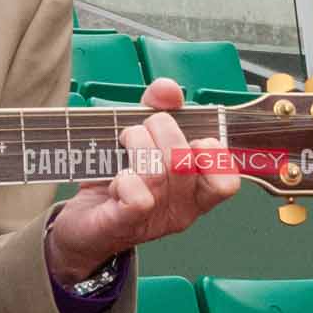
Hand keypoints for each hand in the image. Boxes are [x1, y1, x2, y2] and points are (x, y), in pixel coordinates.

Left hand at [46, 77, 237, 283]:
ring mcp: (155, 219)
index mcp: (195, 189)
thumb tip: (168, 88)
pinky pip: (138, 198)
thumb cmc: (117, 178)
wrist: (84, 223)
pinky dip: (125, 178)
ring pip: (158, 172)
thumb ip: (156, 109)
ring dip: (135, 143)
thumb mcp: (141, 139)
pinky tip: (115, 176)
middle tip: (137, 130)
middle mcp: (182, 208)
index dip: (210, 146)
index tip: (185, 133)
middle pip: (184, 158)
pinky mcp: (124, 224)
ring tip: (122, 144)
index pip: (227, 176)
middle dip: (159, 127)